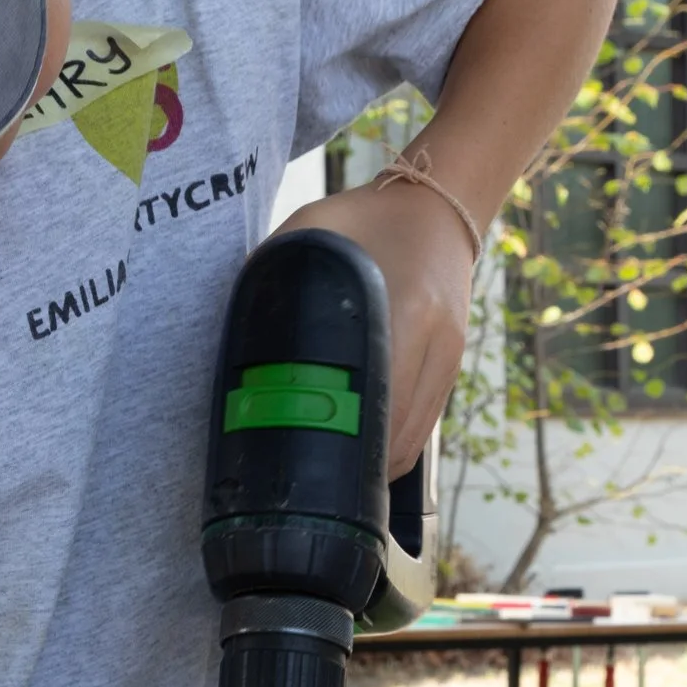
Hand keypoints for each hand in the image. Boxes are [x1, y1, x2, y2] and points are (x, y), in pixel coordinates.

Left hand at [279, 176, 474, 478]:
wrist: (437, 207)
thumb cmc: (365, 218)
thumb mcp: (312, 230)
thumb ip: (273, 272)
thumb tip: (233, 327)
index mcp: (408, 307)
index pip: (380, 399)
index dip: (344, 441)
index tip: (303, 457)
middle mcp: (437, 340)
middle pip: (398, 434)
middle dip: (354, 468)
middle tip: (306, 479)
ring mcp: (450, 357)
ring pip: (414, 440)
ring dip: (375, 467)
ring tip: (329, 477)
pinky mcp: (453, 365)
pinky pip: (424, 426)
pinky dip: (392, 448)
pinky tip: (360, 454)